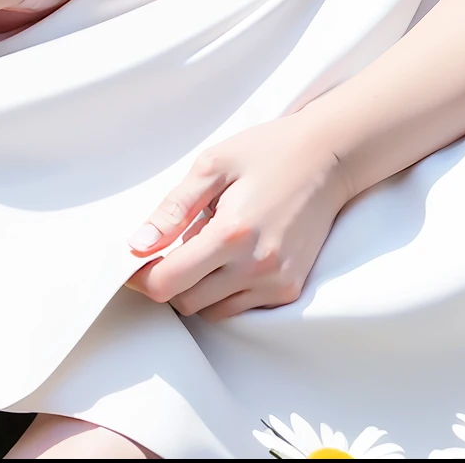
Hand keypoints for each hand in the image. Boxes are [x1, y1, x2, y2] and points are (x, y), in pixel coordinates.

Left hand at [123, 115, 350, 320]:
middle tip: (174, 248)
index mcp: (231, 233)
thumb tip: (137, 247)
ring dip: (198, 290)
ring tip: (208, 249)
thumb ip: (173, 210)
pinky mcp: (290, 289)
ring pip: (213, 312)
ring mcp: (277, 282)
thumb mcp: (212, 166)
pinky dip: (226, 293)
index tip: (136, 263)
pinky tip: (232, 260)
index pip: (168, 284)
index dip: (142, 278)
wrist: (328, 157)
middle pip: (186, 302)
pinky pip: (241, 309)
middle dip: (170, 281)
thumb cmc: (267, 152)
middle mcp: (256, 266)